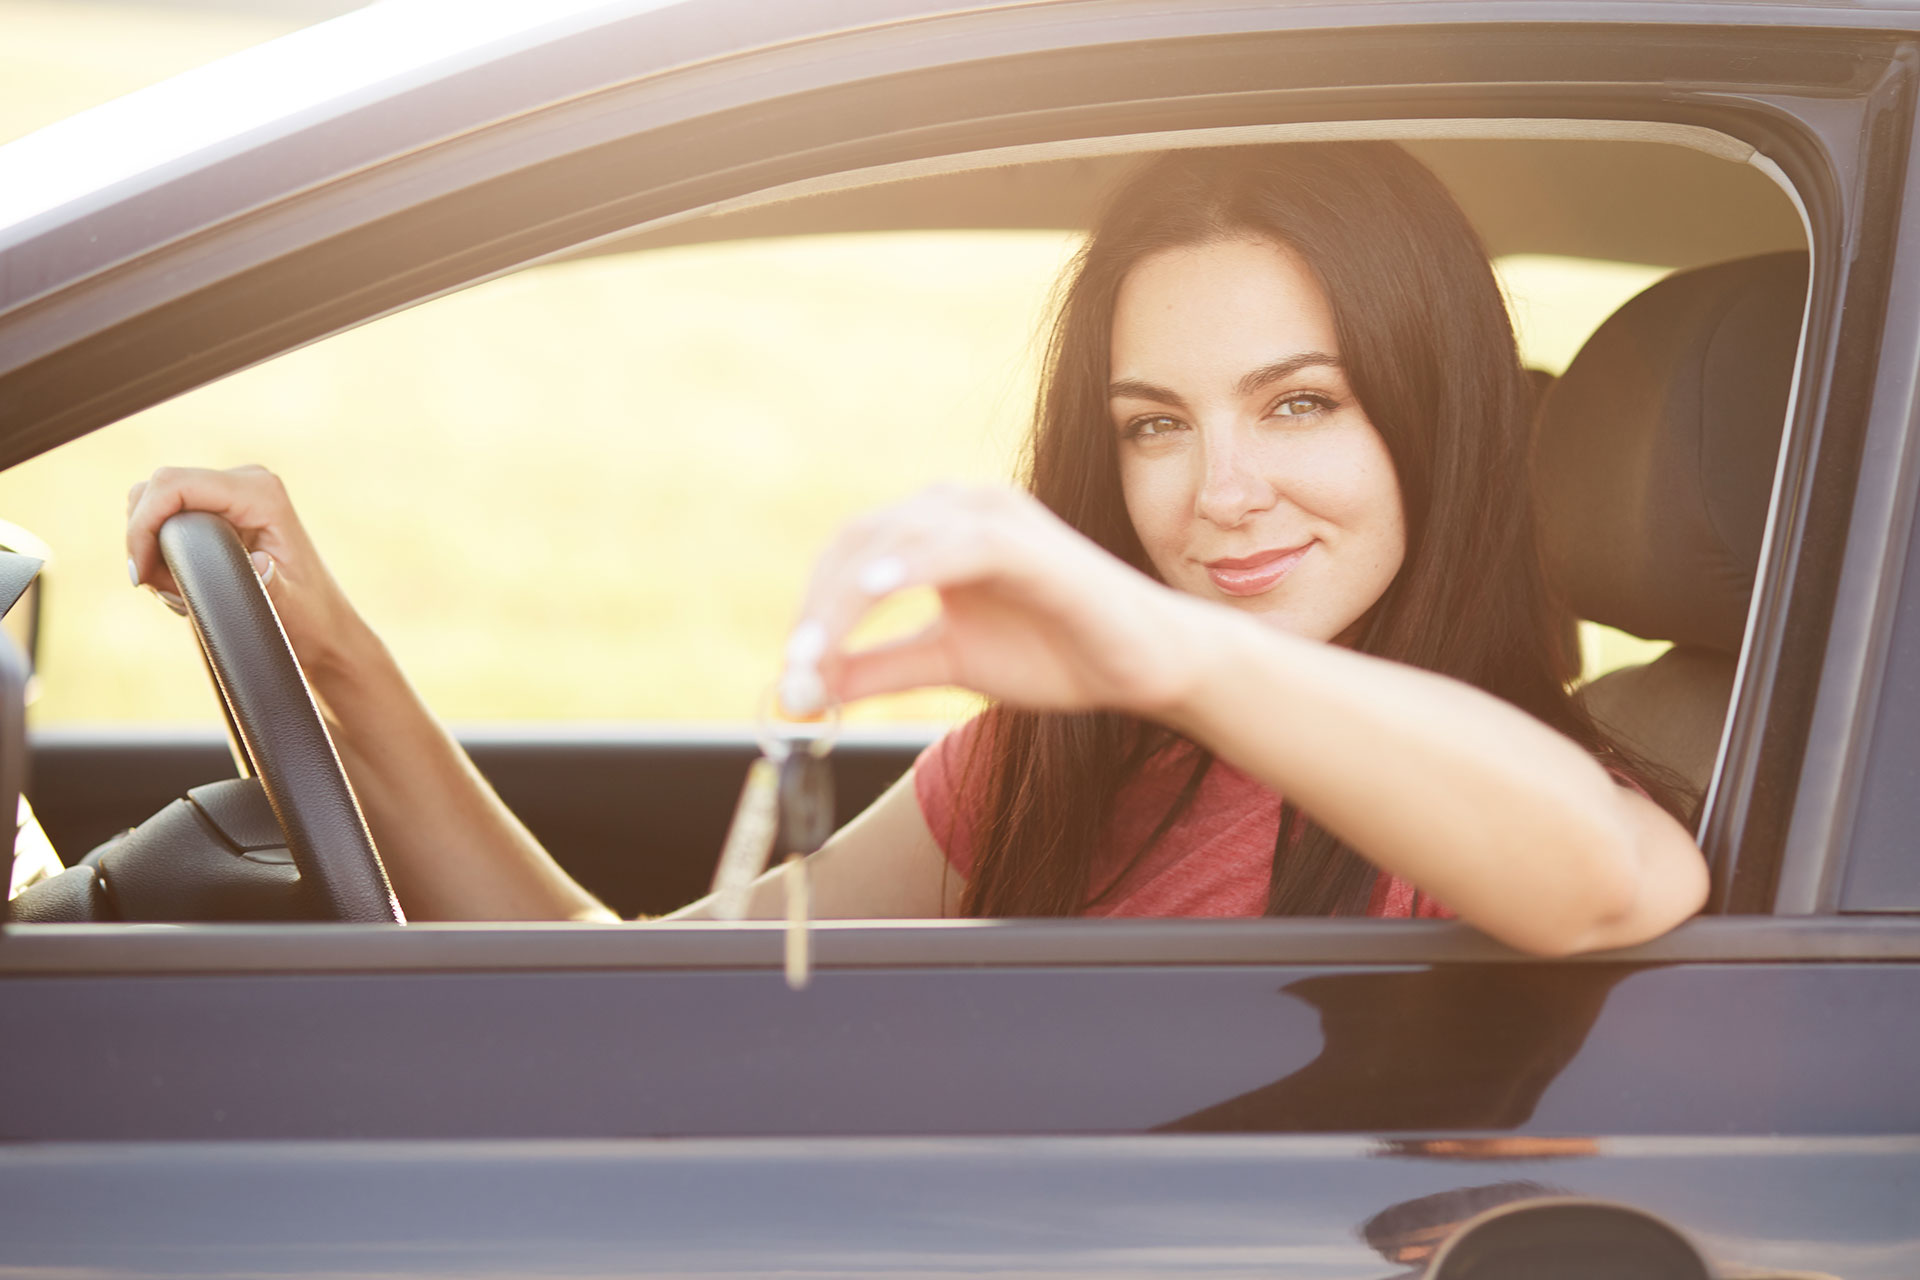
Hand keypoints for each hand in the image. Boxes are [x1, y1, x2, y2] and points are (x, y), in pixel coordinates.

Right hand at [125, 465, 362, 673]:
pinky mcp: (220, 508)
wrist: (324, 627)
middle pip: (155, 490)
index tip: (140, 576)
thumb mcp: (289, 607)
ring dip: (150, 548)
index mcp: (261, 493)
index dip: (142, 526)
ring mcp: (231, 492)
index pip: (172, 485)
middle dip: (144, 541)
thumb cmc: (309, 619)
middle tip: (161, 591)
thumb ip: (271, 586)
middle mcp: (246, 482)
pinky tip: (180, 585)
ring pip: (155, 503)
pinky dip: (159, 549)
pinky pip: (167, 515)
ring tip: (176, 592)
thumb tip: (260, 565)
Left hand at [785, 484, 1217, 718]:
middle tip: (795, 671)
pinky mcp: (1027, 542)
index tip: (792, 675)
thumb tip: (807, 689)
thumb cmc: (1057, 654)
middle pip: (861, 541)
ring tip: (814, 652)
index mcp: (939, 531)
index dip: (813, 610)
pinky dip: (910, 565)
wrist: (1144, 666)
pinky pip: (956, 545)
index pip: (852, 554)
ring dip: (846, 596)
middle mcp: (961, 509)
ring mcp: (995, 519)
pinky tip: (874, 594)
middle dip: (818, 609)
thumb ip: (879, 669)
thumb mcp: (947, 663)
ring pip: (896, 540)